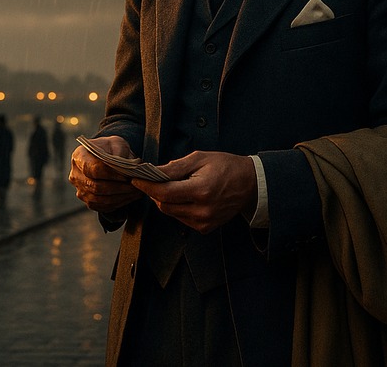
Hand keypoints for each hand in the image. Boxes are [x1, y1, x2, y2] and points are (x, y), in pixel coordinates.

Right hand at [70, 136, 142, 212]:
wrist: (106, 156)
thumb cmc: (111, 148)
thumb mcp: (116, 143)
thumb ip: (120, 153)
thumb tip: (125, 169)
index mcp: (79, 156)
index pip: (93, 169)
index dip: (112, 175)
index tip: (127, 175)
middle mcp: (75, 175)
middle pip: (96, 186)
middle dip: (119, 187)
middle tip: (136, 186)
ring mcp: (80, 190)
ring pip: (100, 199)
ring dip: (121, 197)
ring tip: (136, 192)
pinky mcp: (88, 201)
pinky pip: (103, 206)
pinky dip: (118, 203)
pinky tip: (130, 196)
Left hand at [133, 151, 256, 233]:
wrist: (251, 184)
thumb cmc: (225, 166)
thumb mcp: (200, 159)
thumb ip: (175, 167)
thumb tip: (153, 172)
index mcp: (201, 191)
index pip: (165, 192)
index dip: (147, 186)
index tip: (136, 179)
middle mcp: (202, 211)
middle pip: (164, 205)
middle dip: (155, 193)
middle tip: (152, 180)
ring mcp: (204, 222)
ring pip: (171, 213)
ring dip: (165, 200)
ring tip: (172, 186)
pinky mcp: (205, 228)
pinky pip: (181, 218)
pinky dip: (177, 208)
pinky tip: (184, 196)